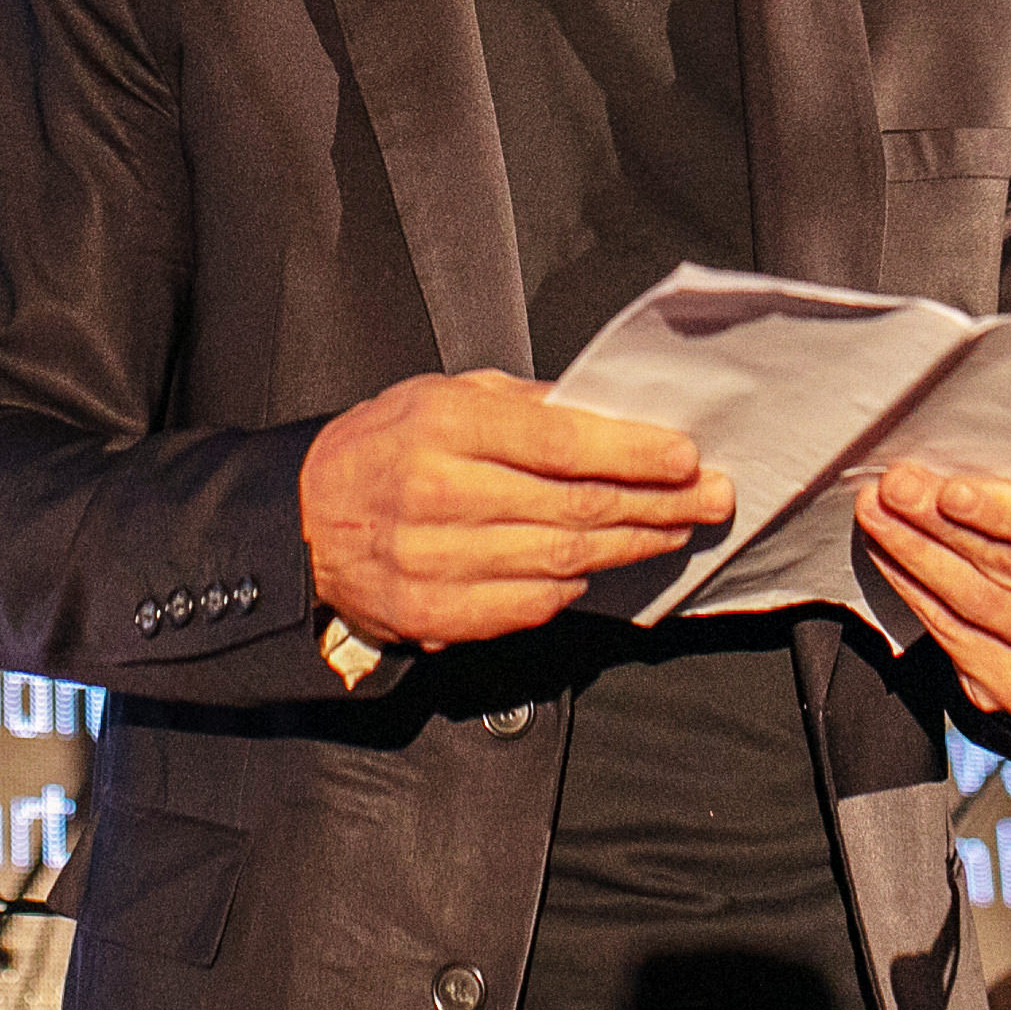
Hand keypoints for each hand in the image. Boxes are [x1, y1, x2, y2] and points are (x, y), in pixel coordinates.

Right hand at [299, 371, 733, 649]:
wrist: (304, 522)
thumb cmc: (382, 447)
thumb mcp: (442, 395)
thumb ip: (523, 406)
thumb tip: (606, 415)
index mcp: (445, 425)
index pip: (563, 442)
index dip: (634, 452)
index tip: (686, 457)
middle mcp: (438, 493)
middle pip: (575, 507)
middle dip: (656, 504)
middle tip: (706, 499)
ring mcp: (434, 561)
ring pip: (561, 561)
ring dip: (629, 548)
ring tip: (670, 532)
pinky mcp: (433, 614)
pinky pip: (527, 607)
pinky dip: (573, 590)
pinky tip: (599, 569)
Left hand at [851, 468, 1010, 725]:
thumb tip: (945, 460)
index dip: (1002, 511)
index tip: (948, 489)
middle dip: (940, 524)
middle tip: (892, 488)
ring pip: (977, 605)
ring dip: (916, 556)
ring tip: (877, 515)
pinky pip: (957, 640)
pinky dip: (915, 594)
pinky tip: (889, 558)